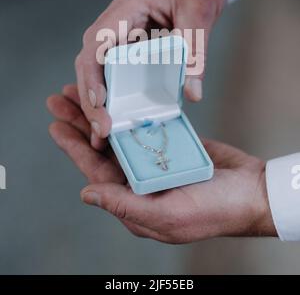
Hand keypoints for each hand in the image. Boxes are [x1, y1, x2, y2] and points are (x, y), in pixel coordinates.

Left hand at [47, 86, 276, 242]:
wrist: (252, 193)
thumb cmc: (215, 211)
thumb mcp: (169, 216)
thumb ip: (126, 206)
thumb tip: (85, 194)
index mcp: (134, 197)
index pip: (96, 170)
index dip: (73, 147)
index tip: (55, 125)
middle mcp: (140, 178)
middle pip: (102, 146)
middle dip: (80, 122)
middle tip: (60, 98)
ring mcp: (156, 158)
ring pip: (120, 131)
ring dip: (101, 111)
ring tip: (82, 91)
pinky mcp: (172, 141)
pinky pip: (144, 124)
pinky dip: (130, 110)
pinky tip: (119, 96)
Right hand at [75, 0, 225, 147]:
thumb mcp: (200, 12)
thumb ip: (194, 52)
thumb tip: (191, 95)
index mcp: (126, 8)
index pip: (96, 45)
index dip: (92, 77)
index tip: (100, 107)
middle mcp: (116, 22)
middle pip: (91, 62)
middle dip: (91, 98)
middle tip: (102, 133)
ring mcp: (121, 32)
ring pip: (100, 68)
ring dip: (99, 99)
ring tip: (105, 131)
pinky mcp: (131, 41)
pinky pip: (117, 67)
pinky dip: (115, 91)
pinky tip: (120, 112)